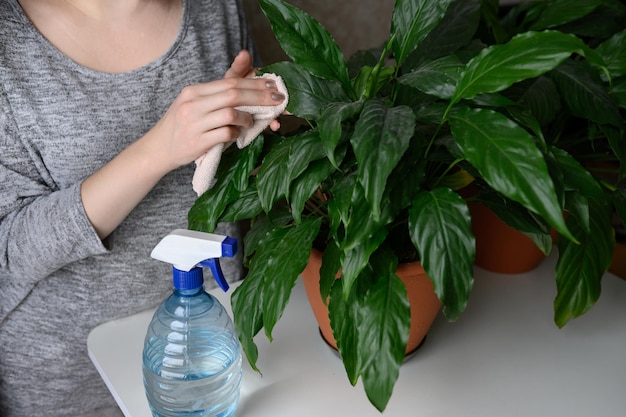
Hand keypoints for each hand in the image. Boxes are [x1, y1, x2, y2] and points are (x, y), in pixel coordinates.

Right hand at [80, 50, 284, 238]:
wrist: (158, 149)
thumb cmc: (183, 126)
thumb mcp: (196, 104)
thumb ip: (220, 92)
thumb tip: (247, 72)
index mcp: (194, 91)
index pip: (230, 81)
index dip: (254, 82)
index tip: (273, 84)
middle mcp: (193, 103)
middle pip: (234, 94)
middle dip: (260, 96)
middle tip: (278, 100)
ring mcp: (194, 123)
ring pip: (231, 113)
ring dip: (248, 118)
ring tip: (251, 122)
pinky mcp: (197, 142)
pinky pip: (225, 133)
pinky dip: (237, 133)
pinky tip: (238, 135)